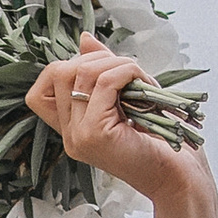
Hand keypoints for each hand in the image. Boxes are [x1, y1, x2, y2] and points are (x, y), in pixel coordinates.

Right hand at [26, 34, 210, 206]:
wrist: (178, 179)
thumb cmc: (159, 142)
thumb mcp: (125, 99)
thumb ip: (102, 71)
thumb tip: (84, 39)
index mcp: (72, 131)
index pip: (38, 93)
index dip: (64, 70)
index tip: (101, 73)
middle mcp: (70, 136)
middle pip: (58, 73)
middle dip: (96, 59)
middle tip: (128, 72)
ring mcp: (79, 137)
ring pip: (82, 72)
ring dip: (116, 63)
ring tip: (141, 79)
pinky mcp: (96, 134)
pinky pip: (104, 82)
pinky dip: (126, 72)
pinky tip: (146, 84)